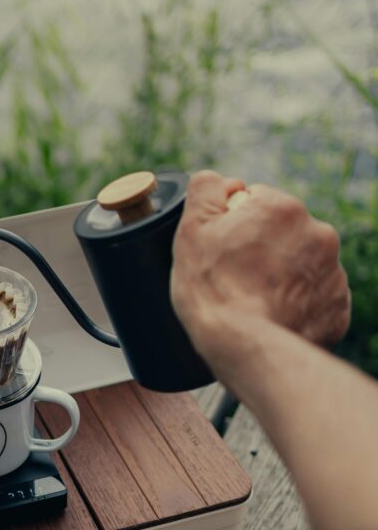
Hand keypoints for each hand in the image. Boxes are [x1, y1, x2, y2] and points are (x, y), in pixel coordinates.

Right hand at [171, 171, 350, 379]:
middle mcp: (318, 232)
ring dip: (280, 275)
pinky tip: (273, 315)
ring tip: (253, 300)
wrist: (244, 346)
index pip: (255, 202)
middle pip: (281, 232)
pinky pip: (314, 297)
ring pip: (300, 264)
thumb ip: (205, 190)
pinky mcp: (338, 307)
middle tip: (235, 278)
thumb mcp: (191, 229)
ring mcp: (333, 272)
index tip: (223, 251)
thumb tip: (221, 183)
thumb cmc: (213, 289)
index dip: (233, 226)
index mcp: (282, 208)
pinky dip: (296, 304)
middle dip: (261, 249)